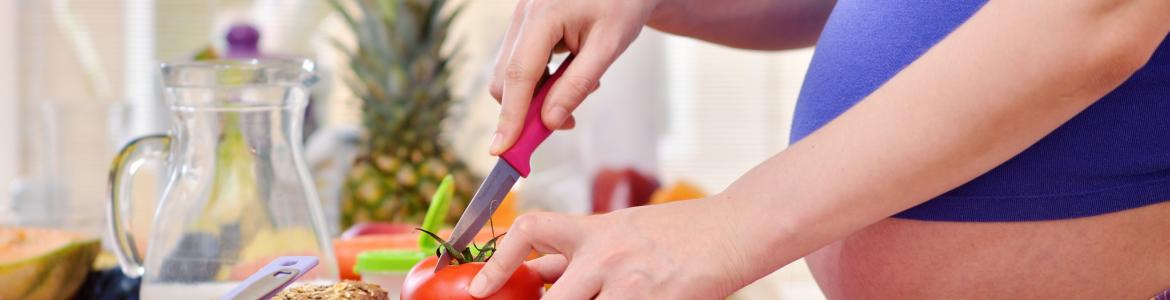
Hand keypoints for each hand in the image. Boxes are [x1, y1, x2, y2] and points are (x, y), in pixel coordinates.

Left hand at [468, 199, 748, 298]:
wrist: (734, 230)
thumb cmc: (679, 234)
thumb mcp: (622, 231)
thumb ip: (579, 254)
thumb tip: (536, 272)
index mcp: (593, 229)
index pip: (528, 232)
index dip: (496, 261)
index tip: (478, 288)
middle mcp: (604, 254)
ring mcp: (628, 283)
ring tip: (615, 298)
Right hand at [488, 0, 661, 154]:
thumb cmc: (622, 5)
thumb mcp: (609, 47)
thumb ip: (577, 85)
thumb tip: (549, 122)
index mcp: (544, 15)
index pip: (518, 75)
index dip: (509, 116)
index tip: (502, 150)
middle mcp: (524, 13)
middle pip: (505, 77)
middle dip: (525, 109)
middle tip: (563, 124)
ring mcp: (521, 16)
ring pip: (510, 71)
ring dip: (536, 94)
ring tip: (581, 88)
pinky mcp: (525, 21)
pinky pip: (521, 60)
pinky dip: (539, 78)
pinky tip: (570, 74)